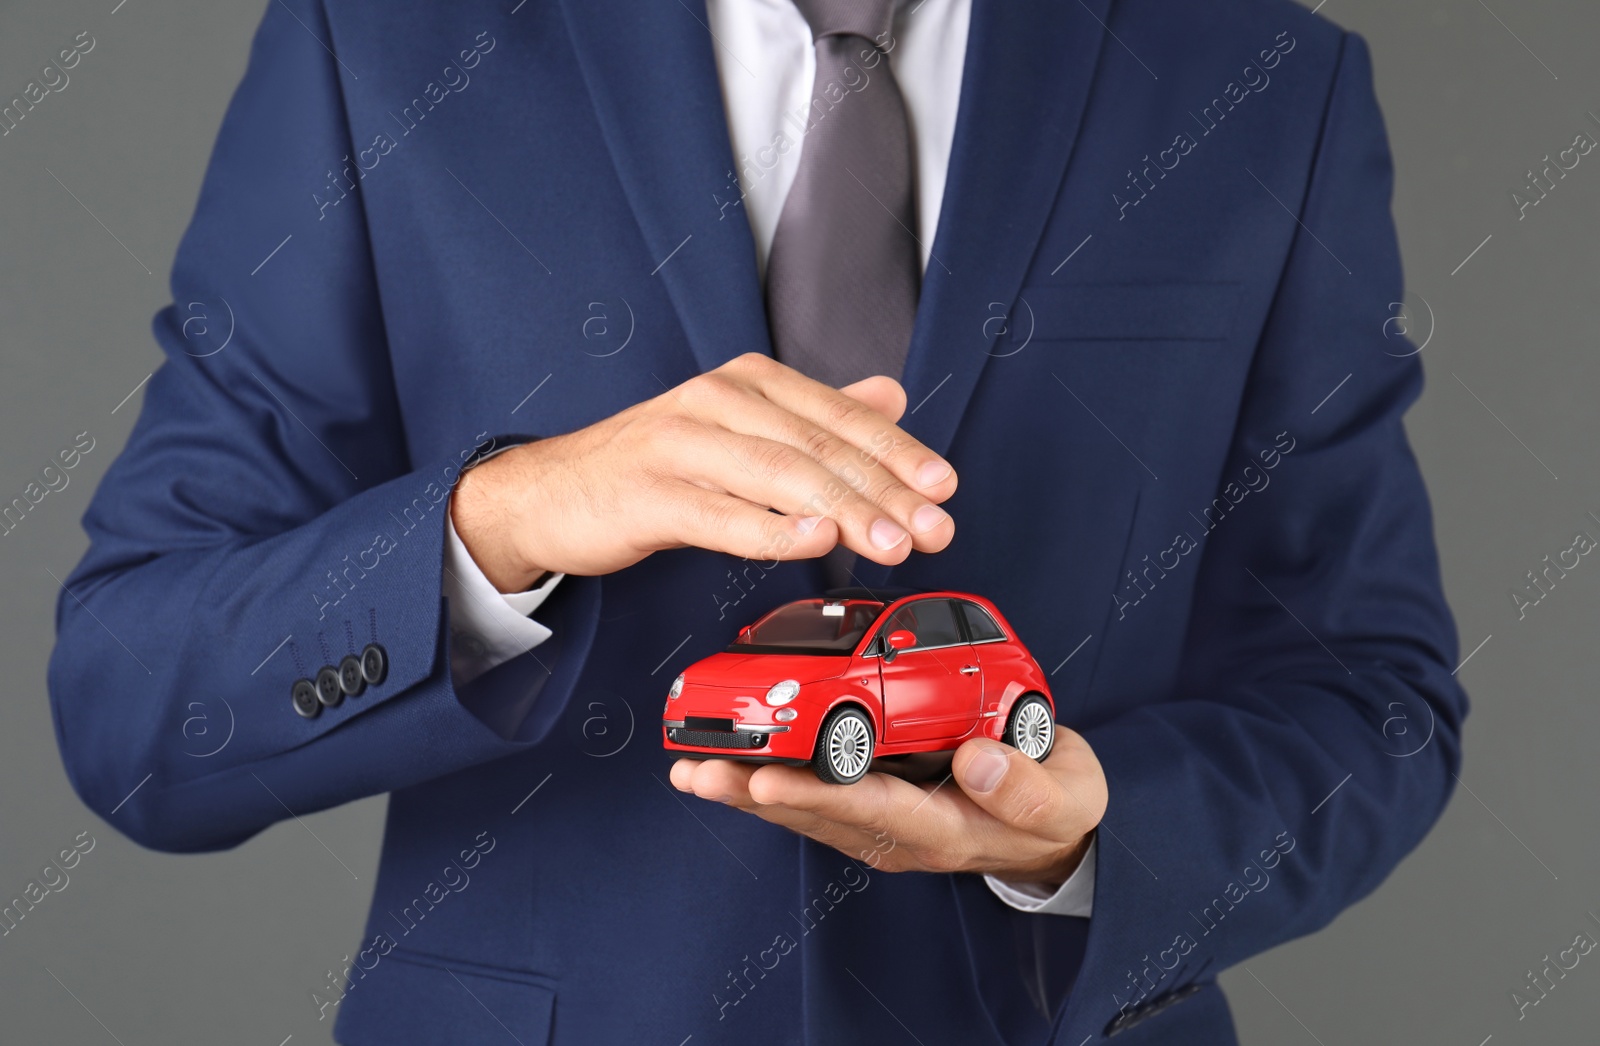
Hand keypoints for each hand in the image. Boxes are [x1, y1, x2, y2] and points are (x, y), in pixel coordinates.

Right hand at [451, 353, 957, 590]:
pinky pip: (720, 514)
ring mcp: (679, 445)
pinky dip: (771, 530)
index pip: (837, 416)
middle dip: (883, 490)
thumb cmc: (652, 465)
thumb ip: (814, 414)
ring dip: (844, 511)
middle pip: (817, 446)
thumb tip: (889, 395)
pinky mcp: (648, 494)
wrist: (549, 492)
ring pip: (778, 475)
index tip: (943, 487)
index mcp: (746, 382)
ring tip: (892, 542)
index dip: (897, 452)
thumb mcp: (739, 428)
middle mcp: (716, 400)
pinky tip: (815, 542)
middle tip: (934, 527)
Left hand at [669, 727, 1106, 885]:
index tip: (764, 776)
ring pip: (805, 809)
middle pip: (818, 813)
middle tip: (699, 773)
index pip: (870, 809)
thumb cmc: (1058, 805)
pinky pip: (814, 799)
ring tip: (692, 773)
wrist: (1056, 827)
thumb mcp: (1067, 797)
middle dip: (754, 792)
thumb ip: (1028, 785)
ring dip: (747, 790)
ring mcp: (883, 824)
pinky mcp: (874, 808)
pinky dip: (770, 781)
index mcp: (944, 828)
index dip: (814, 791)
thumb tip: (977, 761)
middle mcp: (901, 833)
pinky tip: (731, 766)